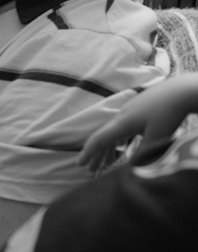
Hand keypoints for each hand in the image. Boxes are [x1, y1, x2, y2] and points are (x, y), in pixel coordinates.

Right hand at [78, 75, 197, 171]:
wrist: (181, 90)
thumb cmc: (168, 113)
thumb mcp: (156, 137)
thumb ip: (142, 154)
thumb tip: (131, 169)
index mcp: (122, 123)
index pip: (99, 139)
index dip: (88, 152)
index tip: (80, 164)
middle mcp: (121, 116)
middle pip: (104, 137)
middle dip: (97, 154)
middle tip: (91, 170)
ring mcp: (129, 111)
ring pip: (113, 132)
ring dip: (108, 148)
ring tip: (107, 163)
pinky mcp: (138, 109)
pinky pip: (122, 127)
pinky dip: (117, 140)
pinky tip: (121, 144)